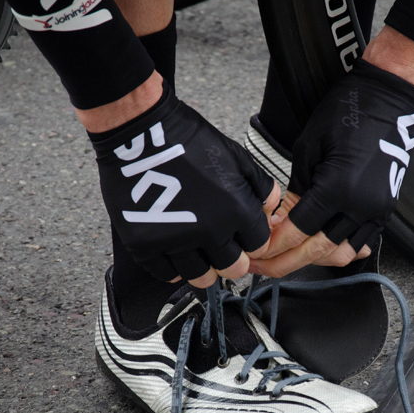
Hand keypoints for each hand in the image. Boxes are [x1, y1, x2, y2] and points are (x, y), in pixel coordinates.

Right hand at [92, 82, 277, 287]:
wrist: (141, 134)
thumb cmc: (189, 141)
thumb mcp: (237, 157)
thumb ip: (261, 187)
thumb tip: (272, 208)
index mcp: (236, 210)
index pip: (259, 245)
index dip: (253, 241)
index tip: (245, 236)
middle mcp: (209, 231)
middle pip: (234, 268)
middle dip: (233, 260)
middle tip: (225, 249)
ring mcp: (176, 241)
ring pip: (202, 278)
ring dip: (205, 268)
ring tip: (200, 253)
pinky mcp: (146, 245)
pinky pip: (167, 273)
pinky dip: (174, 267)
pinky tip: (176, 252)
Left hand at [249, 59, 413, 277]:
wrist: (388, 101)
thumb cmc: (347, 113)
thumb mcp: (308, 148)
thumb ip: (294, 191)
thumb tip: (280, 221)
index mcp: (337, 188)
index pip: (297, 230)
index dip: (273, 245)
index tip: (256, 251)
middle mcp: (359, 205)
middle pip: (316, 251)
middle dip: (284, 263)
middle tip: (261, 268)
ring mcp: (376, 211)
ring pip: (340, 254)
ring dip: (312, 262)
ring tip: (286, 261)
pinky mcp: (384, 210)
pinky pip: (360, 244)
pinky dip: (338, 252)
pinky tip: (318, 253)